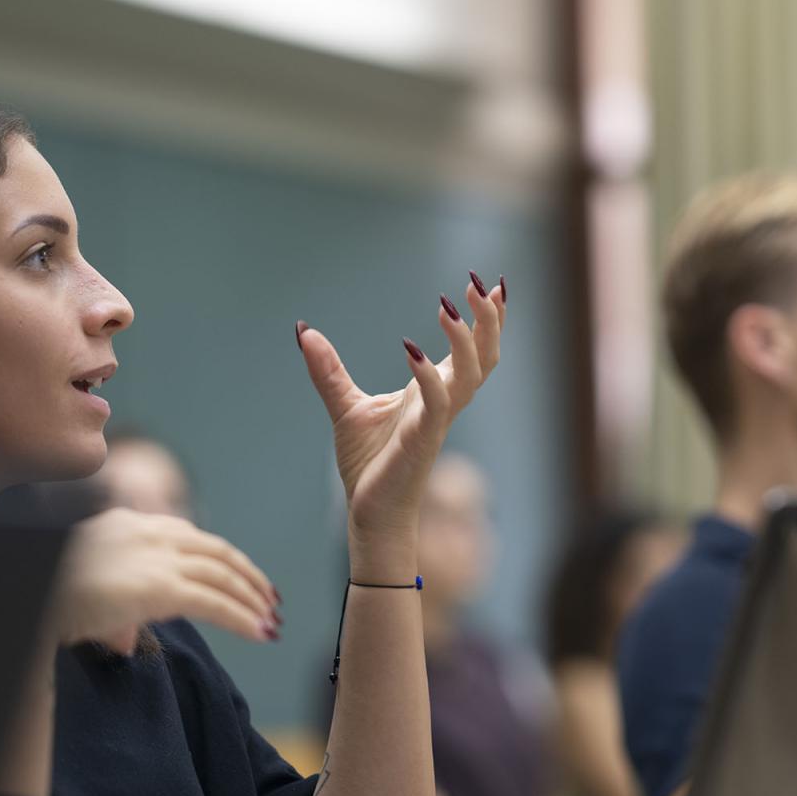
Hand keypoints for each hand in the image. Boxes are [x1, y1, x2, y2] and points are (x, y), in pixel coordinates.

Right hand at [48, 507, 280, 653]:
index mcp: (129, 525)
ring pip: (222, 574)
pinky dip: (242, 617)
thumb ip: (113, 612)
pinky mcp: (160, 588)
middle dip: (246, 575)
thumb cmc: (45, 593)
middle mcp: (148, 533)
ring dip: (251, 598)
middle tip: (268, 598)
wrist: (28, 588)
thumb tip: (126, 640)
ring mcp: (155, 558)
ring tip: (269, 620)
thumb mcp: (84, 592)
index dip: (220, 557)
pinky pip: (214, 602)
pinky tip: (259, 632)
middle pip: (215, 550)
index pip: (188, 536)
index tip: (239, 575)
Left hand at [296, 273, 506, 579]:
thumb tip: (303, 330)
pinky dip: (429, 375)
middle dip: (489, 319)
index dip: (487, 318)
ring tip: (450, 306)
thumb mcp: (344, 406)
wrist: (368, 512)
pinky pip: (436, 402)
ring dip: (466, 339)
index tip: (493, 283)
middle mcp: (444, 402)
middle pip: (485, 355)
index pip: (473, 349)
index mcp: (434, 391)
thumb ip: (328, 370)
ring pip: (471, 374)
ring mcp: (437, 420)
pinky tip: (410, 348)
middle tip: (482, 283)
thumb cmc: (368, 464)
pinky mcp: (422, 439)